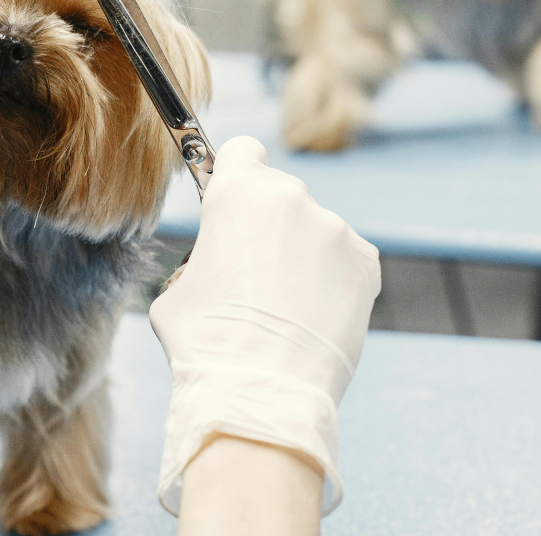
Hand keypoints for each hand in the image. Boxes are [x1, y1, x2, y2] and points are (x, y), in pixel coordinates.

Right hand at [149, 136, 380, 515]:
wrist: (261, 390)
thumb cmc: (204, 341)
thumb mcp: (174, 288)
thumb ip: (200, 257)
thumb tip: (211, 266)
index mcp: (236, 193)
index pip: (242, 151)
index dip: (235, 173)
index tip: (233, 200)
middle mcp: (289, 198)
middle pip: (279, 193)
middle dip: (266, 224)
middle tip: (251, 272)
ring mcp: (333, 228)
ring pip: (312, 230)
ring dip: (300, 254)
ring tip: (284, 308)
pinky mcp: (365, 262)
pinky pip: (343, 258)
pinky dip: (331, 278)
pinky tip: (312, 314)